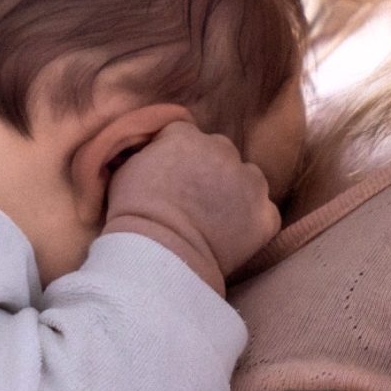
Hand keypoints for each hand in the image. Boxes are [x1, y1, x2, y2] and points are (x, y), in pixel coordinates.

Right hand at [102, 120, 279, 294]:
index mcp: (186, 136)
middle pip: (220, 153)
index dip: (179, 157)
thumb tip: (148, 152)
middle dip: (211, 172)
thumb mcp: (125, 170)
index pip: (187, 135)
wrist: (159, 255)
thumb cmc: (133, 215)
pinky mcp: (265, 214)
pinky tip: (233, 240)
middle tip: (194, 201)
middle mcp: (222, 149)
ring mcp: (249, 181)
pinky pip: (264, 214)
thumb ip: (145, 153)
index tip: (172, 178)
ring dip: (237, 194)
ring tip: (216, 222)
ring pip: (248, 180)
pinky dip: (253, 225)